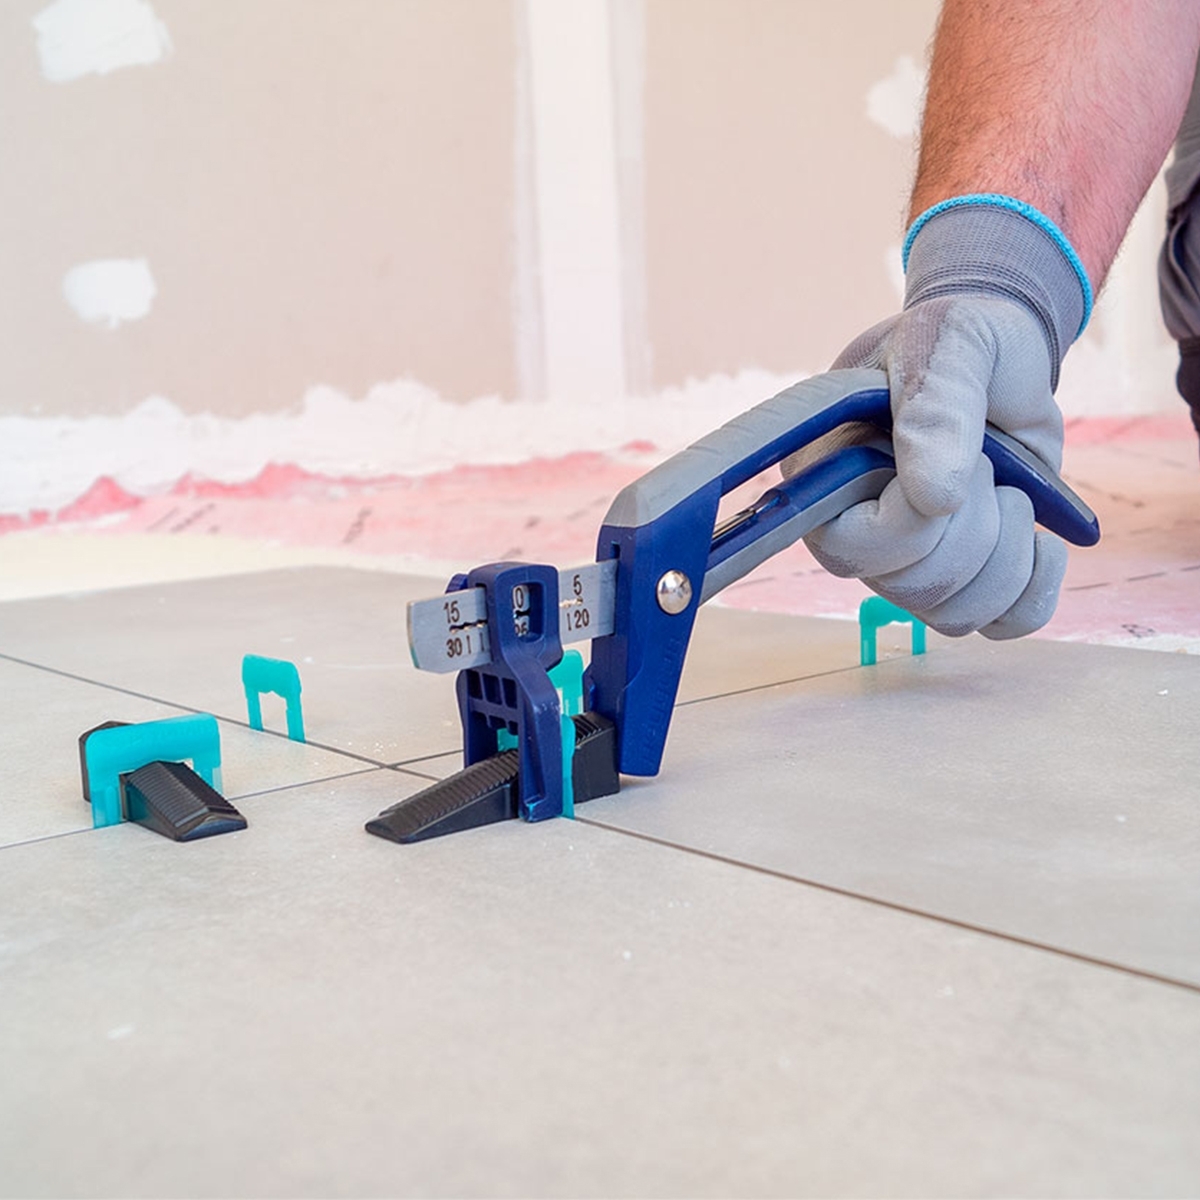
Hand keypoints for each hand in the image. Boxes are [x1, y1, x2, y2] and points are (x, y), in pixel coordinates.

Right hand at [790, 198, 1089, 638]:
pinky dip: (1036, 590)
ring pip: (956, 615)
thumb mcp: (949, 346)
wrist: (1004, 358)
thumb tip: (934, 497)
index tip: (963, 464)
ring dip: (1010, 552)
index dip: (911, 522)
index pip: (850, 548)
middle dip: (976, 525)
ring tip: (1012, 489)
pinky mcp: (964, 578)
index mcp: (824, 481)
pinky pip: (998, 625)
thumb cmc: (960, 343)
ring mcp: (908, 565)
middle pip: (913, 588)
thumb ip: (936, 407)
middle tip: (989, 461)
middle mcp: (857, 535)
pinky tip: (1046, 543)